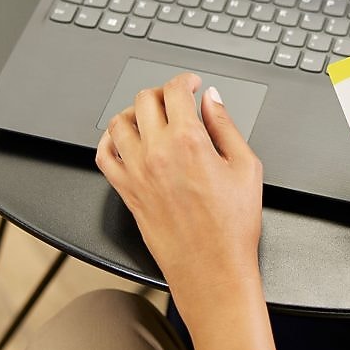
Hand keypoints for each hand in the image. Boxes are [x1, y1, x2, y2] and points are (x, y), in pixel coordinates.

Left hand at [96, 72, 262, 291]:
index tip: (192, 84)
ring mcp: (136, 172)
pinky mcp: (126, 192)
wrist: (212, 269)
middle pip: (144, 100)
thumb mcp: (245, 167)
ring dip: (134, 112)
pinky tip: (124, 139)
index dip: (185, 80)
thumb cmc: (232, 226)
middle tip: (175, 98)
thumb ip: (226, 126)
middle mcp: (156, 152)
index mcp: (188, 141)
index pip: (175, 91)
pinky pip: (104, 155)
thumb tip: (212, 100)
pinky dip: (109, 140)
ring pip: (119, 122)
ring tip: (150, 115)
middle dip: (162, 92)